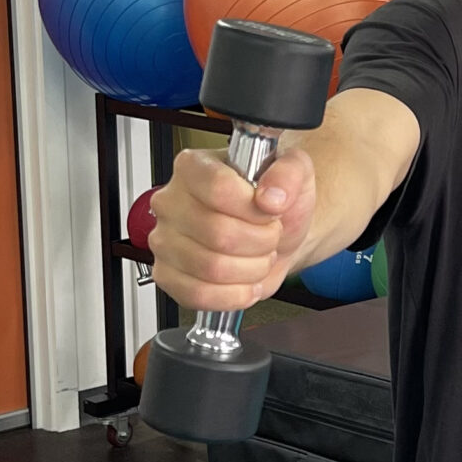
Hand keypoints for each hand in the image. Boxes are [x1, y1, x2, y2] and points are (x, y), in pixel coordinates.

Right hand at [147, 142, 316, 309]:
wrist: (277, 233)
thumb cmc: (275, 201)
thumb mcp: (296, 170)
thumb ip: (288, 173)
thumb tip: (272, 196)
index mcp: (194, 167)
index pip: (217, 187)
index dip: (253, 208)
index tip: (269, 210)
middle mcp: (173, 202)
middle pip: (218, 233)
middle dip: (260, 242)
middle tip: (269, 236)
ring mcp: (165, 240)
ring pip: (212, 268)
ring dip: (251, 269)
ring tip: (257, 256)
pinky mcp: (167, 275)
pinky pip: (198, 294)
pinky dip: (233, 295)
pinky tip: (245, 281)